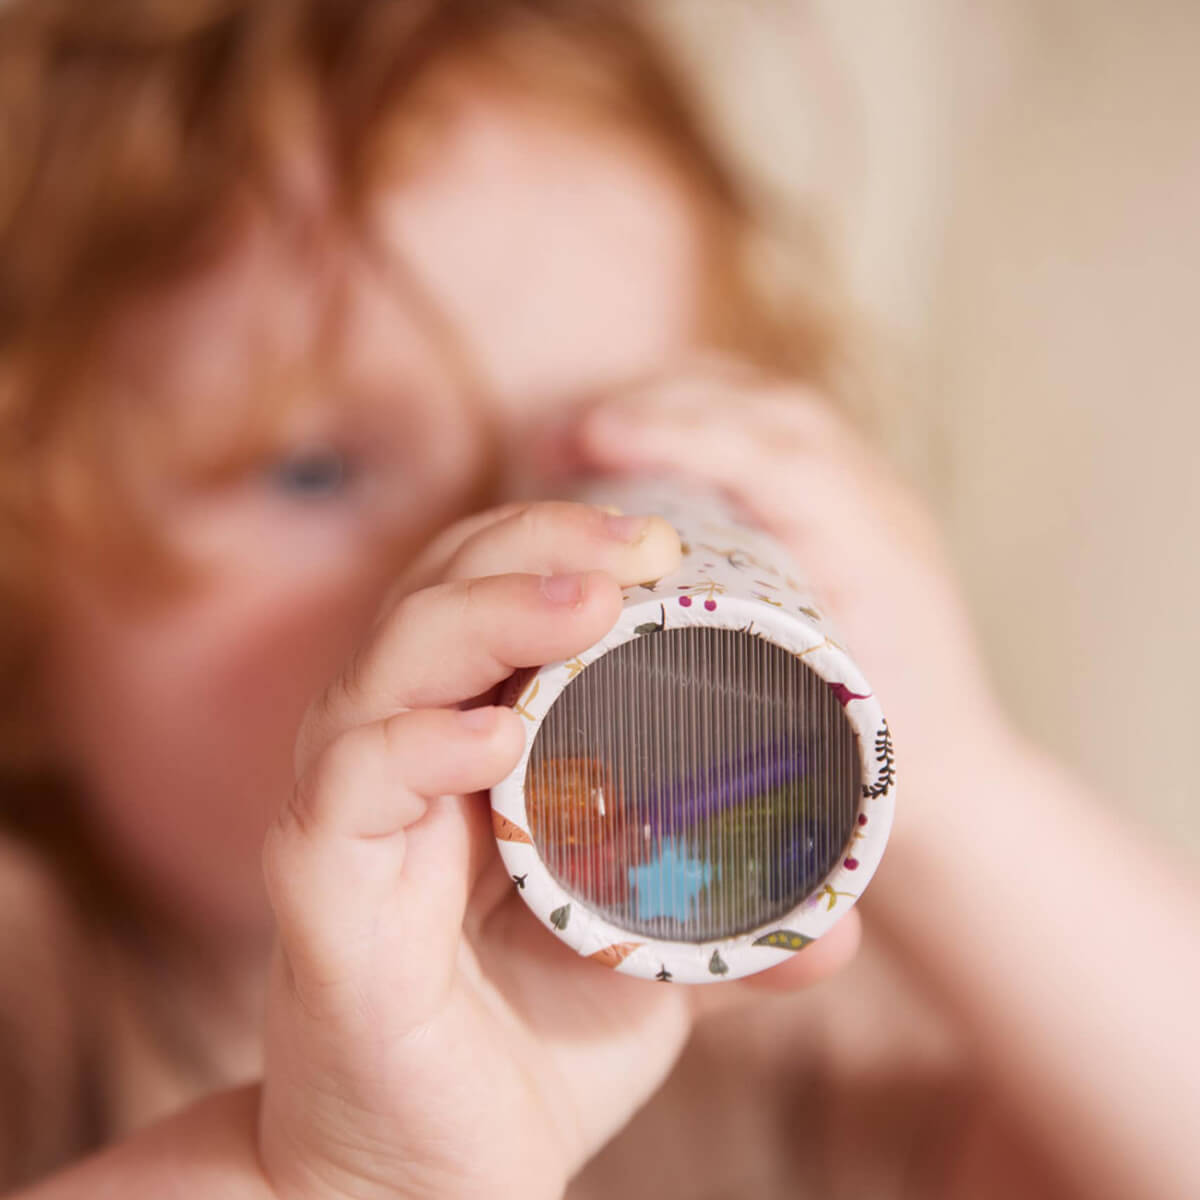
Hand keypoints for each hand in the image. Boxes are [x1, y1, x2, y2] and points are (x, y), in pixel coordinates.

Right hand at [256, 499, 858, 1199]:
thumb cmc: (533, 1045)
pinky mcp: (320, 889)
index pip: (489, 596)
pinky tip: (493, 737)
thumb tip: (843, 925)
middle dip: (532, 545)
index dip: (561, 546)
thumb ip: (725, 924)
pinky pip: (347, 788)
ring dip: (485, 617)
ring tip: (588, 601)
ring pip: (384, 668)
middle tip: (640, 539)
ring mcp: (350, 815)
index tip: (667, 537)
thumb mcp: (648, 962)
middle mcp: (396, 754)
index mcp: (467, 745)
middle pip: (435, 598)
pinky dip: (413, 745)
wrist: (441, 1172)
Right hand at [549, 359, 1014, 843]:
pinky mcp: (851, 501)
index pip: (780, 463)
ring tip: (592, 431)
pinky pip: (775, 431)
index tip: (596, 438)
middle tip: (568, 435)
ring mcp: (871, 497)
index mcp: (878, 557)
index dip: (687, 437)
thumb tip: (622, 639)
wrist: (962, 773)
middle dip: (664, 407)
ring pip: (772, 409)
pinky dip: (706, 417)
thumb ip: (744, 679)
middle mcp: (881, 508)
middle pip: (769, 414)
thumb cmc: (888, 764)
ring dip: (681, 402)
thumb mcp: (815, 732)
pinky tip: (648, 435)